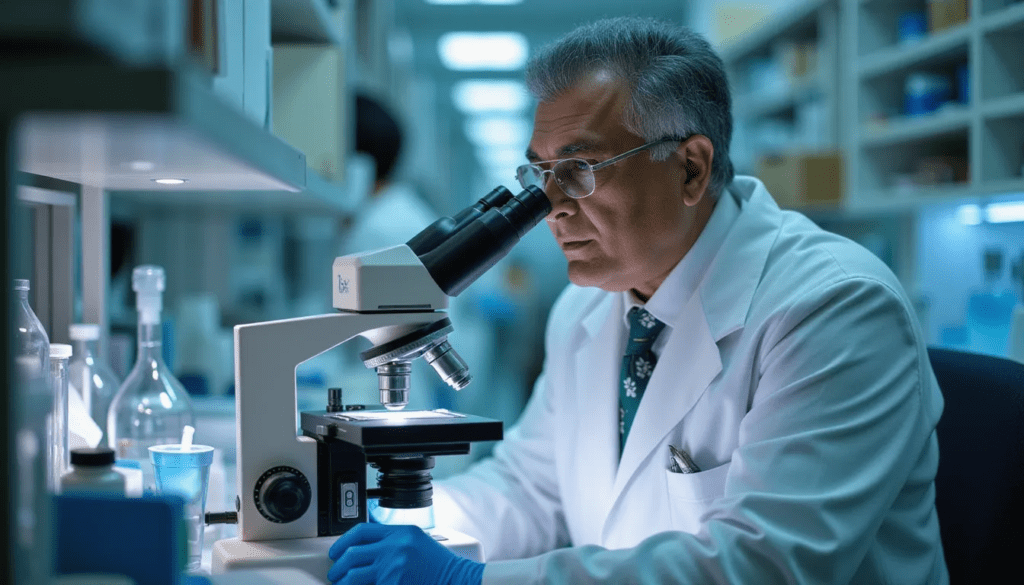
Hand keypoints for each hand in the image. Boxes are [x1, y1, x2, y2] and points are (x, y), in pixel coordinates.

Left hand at [327, 523, 483, 584]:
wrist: (457, 579)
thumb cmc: (439, 564)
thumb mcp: (416, 541)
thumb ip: (391, 540)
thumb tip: (364, 547)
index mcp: (400, 533)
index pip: (362, 531)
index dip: (343, 542)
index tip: (335, 552)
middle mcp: (395, 548)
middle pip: (352, 554)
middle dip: (339, 567)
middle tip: (336, 574)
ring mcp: (393, 569)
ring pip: (354, 576)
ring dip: (344, 582)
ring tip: (342, 584)